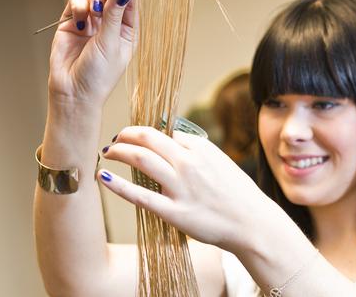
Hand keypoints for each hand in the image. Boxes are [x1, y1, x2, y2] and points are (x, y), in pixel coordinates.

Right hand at [48, 0, 135, 107]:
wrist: (73, 92)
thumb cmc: (98, 76)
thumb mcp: (111, 43)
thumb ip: (114, 15)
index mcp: (127, 32)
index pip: (130, 3)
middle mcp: (109, 25)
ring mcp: (90, 23)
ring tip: (93, 13)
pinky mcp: (71, 23)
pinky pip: (75, 3)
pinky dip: (78, 6)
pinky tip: (80, 21)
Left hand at [98, 126, 274, 250]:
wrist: (253, 224)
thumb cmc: (239, 194)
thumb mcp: (222, 162)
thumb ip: (198, 151)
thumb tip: (173, 137)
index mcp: (202, 149)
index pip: (166, 132)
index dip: (147, 133)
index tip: (136, 137)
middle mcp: (189, 163)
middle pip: (149, 138)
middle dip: (127, 134)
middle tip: (116, 138)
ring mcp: (180, 187)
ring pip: (141, 159)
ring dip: (119, 151)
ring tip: (109, 152)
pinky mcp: (174, 212)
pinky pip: (139, 196)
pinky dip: (118, 185)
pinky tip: (103, 177)